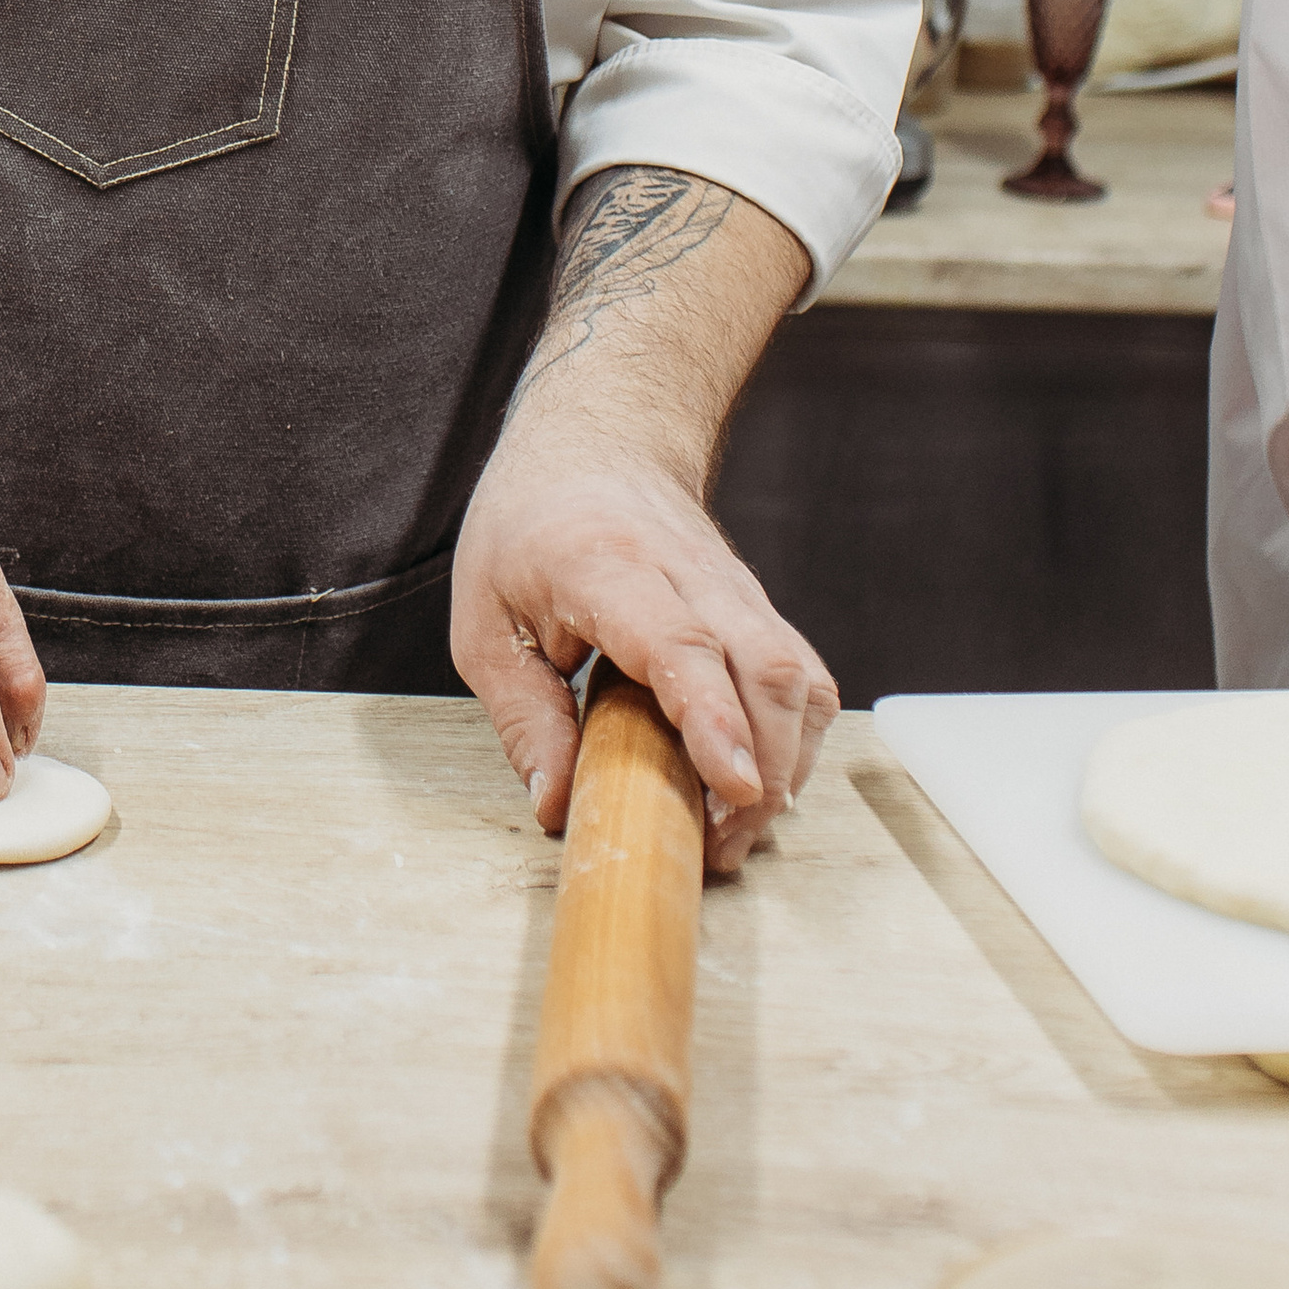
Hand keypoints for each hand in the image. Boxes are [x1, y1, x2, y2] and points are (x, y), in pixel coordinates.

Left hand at [450, 438, 835, 871]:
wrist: (594, 442)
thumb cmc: (529, 528)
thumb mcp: (486, 622)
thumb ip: (523, 718)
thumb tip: (556, 805)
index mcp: (608, 567)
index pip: (682, 644)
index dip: (714, 720)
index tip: (735, 787)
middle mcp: (690, 573)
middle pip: (765, 669)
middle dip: (762, 770)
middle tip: (719, 846)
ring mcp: (737, 589)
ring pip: (799, 678)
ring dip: (785, 765)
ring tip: (733, 829)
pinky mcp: (759, 612)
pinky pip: (803, 680)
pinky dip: (794, 742)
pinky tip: (753, 783)